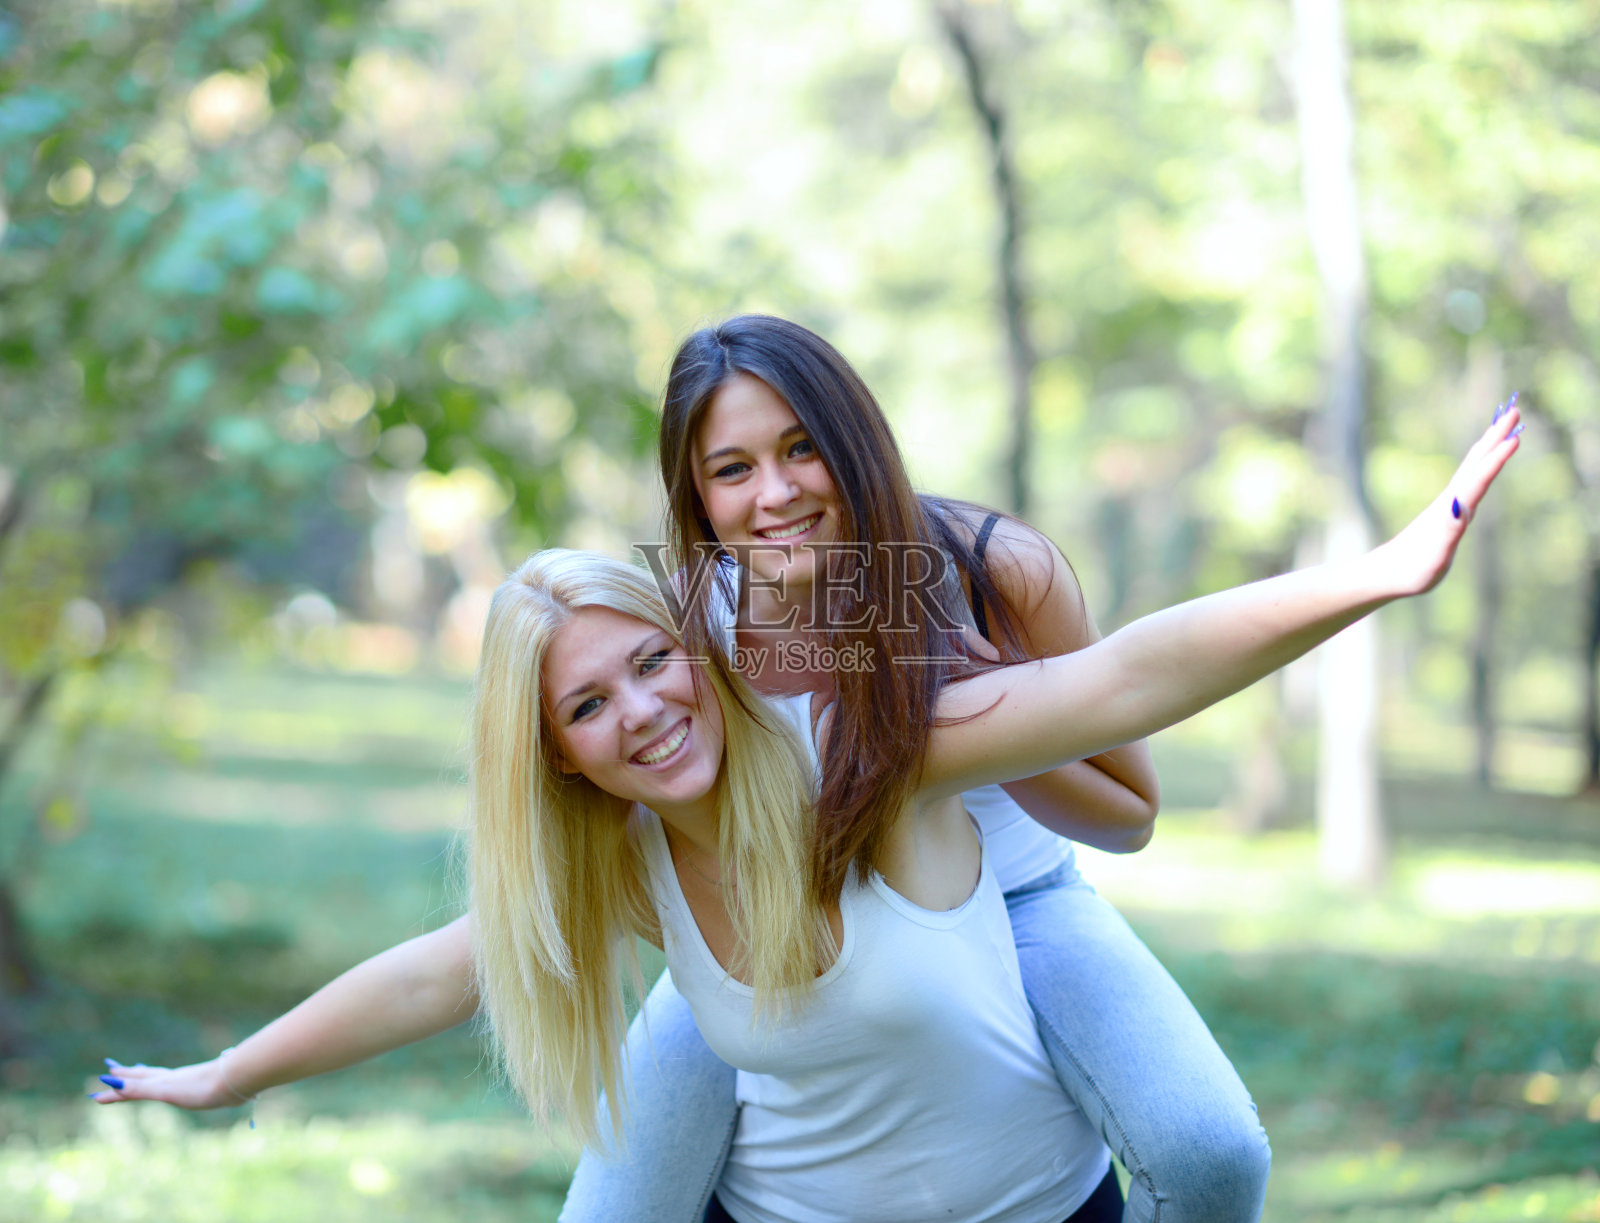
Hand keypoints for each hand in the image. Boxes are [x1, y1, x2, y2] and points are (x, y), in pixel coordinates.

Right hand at [88, 1056, 242, 1110]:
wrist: (235, 1081)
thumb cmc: (199, 1087)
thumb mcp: (163, 1089)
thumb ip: (139, 1087)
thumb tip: (110, 1083)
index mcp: (162, 1080)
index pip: (133, 1083)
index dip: (116, 1087)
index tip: (97, 1087)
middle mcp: (172, 1078)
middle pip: (145, 1076)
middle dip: (128, 1075)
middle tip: (114, 1070)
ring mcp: (187, 1081)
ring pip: (162, 1078)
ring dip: (148, 1077)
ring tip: (142, 1073)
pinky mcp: (202, 1087)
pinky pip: (178, 1085)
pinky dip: (170, 1084)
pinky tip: (178, 1085)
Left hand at [1368, 399, 1520, 598]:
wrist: (1386, 573)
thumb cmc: (1412, 570)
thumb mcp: (1435, 555)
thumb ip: (1447, 530)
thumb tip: (1460, 505)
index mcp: (1452, 510)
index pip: (1478, 479)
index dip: (1497, 460)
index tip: (1515, 438)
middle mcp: (1451, 501)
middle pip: (1476, 462)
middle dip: (1496, 437)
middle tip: (1515, 409)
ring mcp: (1449, 503)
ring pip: (1472, 466)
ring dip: (1488, 445)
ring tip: (1502, 426)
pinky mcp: (1446, 510)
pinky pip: (1468, 478)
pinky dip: (1480, 464)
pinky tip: (1482, 462)